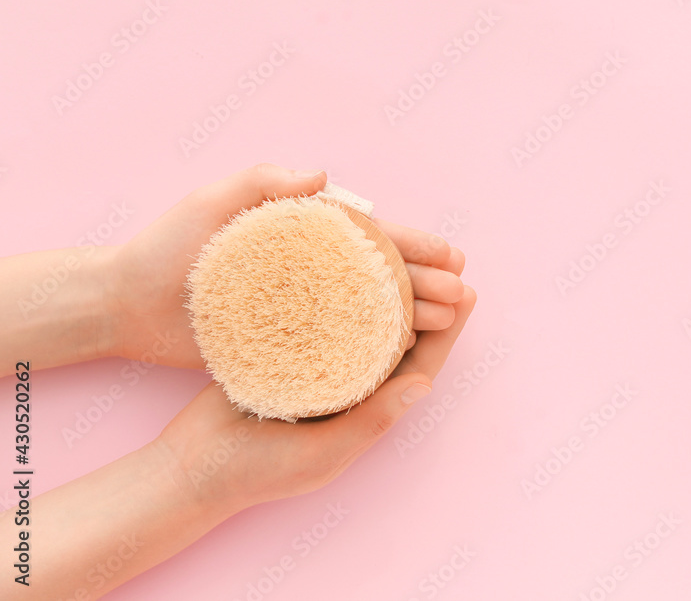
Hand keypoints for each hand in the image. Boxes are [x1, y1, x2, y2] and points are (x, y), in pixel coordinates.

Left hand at [106, 163, 465, 366]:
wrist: (123, 304)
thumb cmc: (163, 249)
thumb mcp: (208, 204)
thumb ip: (260, 182)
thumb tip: (324, 177)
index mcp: (300, 233)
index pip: (370, 236)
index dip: (413, 244)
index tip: (452, 256)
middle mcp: (307, 269)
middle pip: (380, 274)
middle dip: (425, 282)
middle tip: (460, 297)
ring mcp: (298, 306)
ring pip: (368, 309)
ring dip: (409, 314)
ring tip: (444, 324)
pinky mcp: (282, 339)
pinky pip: (338, 341)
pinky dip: (372, 345)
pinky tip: (400, 354)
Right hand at [155, 281, 475, 510]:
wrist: (190, 466)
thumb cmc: (258, 471)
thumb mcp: (322, 455)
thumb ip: (371, 421)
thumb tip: (426, 384)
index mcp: (367, 412)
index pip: (418, 366)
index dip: (446, 333)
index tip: (467, 294)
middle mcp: (350, 387)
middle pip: (397, 336)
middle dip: (423, 301)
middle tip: (445, 261)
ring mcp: (320, 367)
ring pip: (364, 321)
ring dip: (386, 291)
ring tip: (403, 252)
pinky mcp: (288, 351)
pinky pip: (324, 318)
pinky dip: (337, 293)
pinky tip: (343, 263)